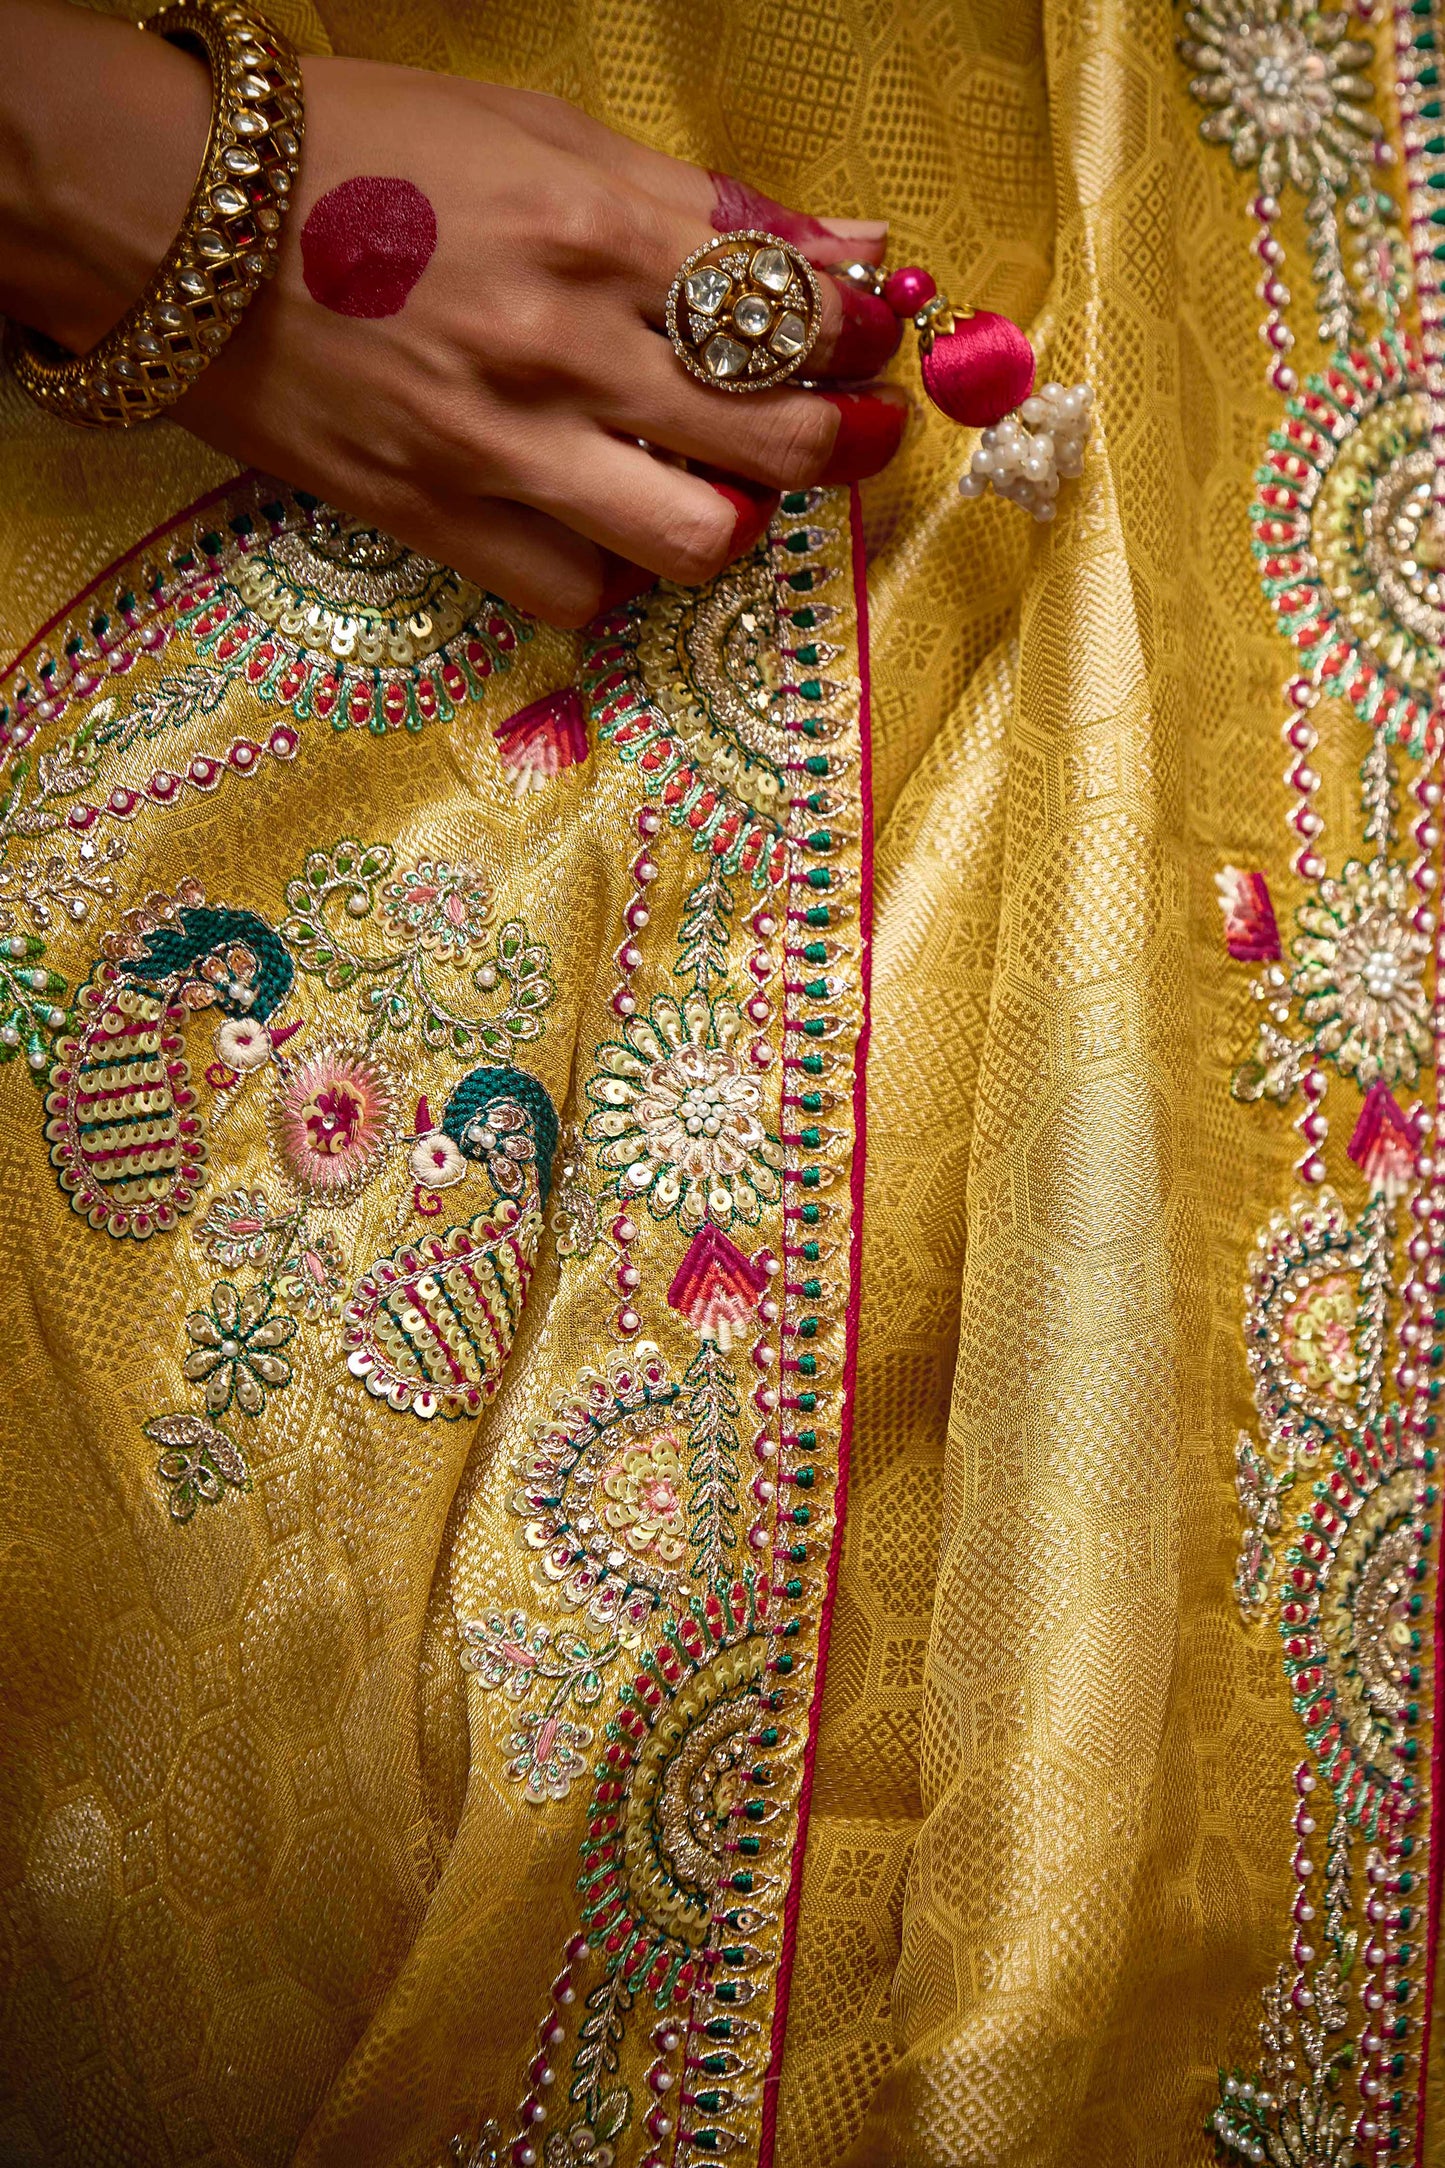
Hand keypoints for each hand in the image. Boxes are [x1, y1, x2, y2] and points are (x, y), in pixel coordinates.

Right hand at [0, 9, 908, 625]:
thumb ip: (702, 203)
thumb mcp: (540, 135)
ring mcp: (497, 447)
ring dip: (732, 521)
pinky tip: (604, 527)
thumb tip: (852, 250)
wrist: (179, 223)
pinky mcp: (436, 520)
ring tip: (719, 487)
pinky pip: (577, 595)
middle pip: (773, 439)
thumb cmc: (364, 159)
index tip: (870, 342)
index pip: (790, 309)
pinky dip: (613, 575)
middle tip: (853, 435)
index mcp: (593, 227)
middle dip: (843, 445)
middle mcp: (561, 346)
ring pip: (691, 540)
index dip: (859, 337)